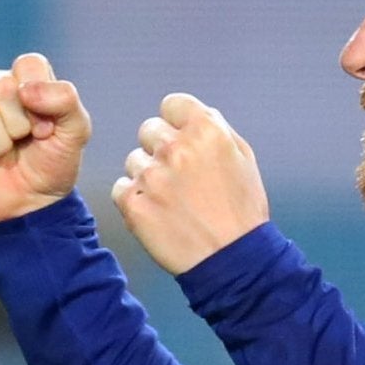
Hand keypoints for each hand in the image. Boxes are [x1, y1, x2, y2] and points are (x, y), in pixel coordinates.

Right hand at [0, 52, 91, 223]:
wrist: (29, 206)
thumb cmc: (51, 165)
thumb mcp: (75, 132)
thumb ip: (65, 100)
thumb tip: (24, 90)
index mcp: (24, 80)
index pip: (28, 64)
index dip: (40, 99)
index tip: (45, 128)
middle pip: (1, 86)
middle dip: (18, 125)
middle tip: (21, 142)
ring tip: (2, 154)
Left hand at [110, 94, 269, 275]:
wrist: (233, 260)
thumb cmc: (242, 211)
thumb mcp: (243, 158)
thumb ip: (216, 129)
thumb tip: (194, 115)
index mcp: (205, 130)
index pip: (172, 104)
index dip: (177, 122)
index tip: (184, 141)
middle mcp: (175, 148)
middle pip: (149, 130)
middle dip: (161, 148)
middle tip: (179, 177)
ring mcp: (151, 177)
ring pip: (134, 161)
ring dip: (148, 176)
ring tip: (172, 201)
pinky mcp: (134, 205)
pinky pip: (121, 188)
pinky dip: (134, 200)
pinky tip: (157, 214)